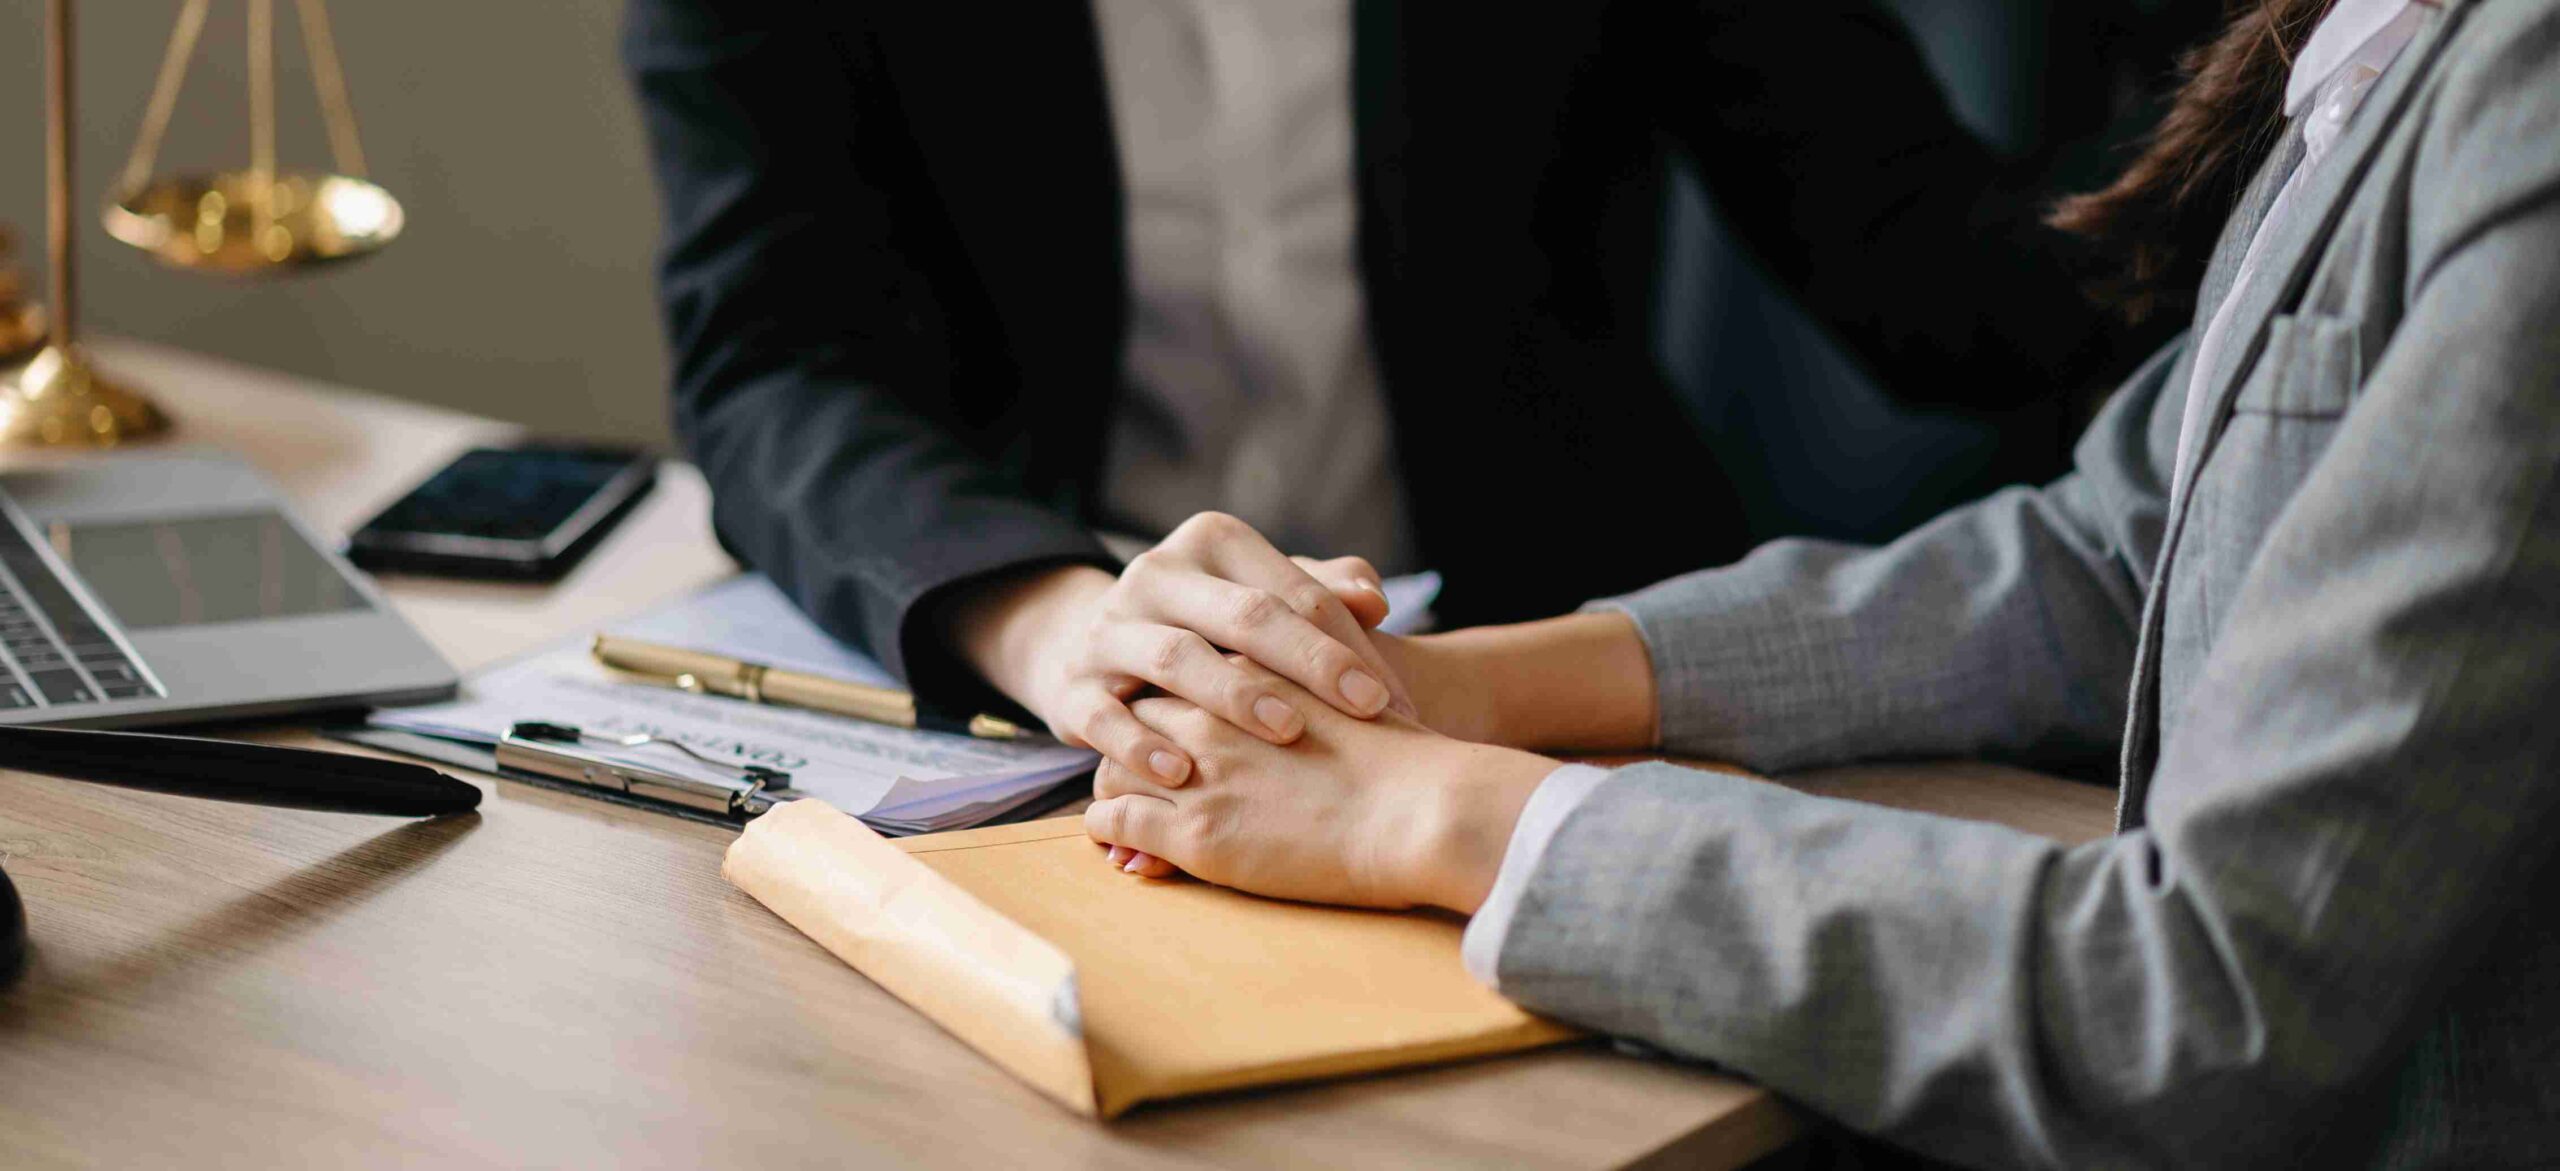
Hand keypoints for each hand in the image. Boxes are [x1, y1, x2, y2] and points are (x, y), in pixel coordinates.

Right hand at [946, 512, 1415, 789]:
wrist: (1096, 649)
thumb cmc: (1211, 629)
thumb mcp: (1263, 599)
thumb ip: (1321, 594)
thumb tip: (1373, 601)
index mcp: (1213, 543)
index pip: (1291, 590)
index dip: (1346, 643)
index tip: (1390, 699)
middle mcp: (1158, 574)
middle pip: (1242, 613)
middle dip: (1308, 661)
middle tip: (1363, 709)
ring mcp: (1110, 629)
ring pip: (1175, 656)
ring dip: (1234, 694)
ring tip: (1287, 730)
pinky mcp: (1073, 687)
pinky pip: (1105, 715)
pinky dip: (1141, 743)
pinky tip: (1181, 772)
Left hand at [1083, 660, 1560, 912]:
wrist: (1422, 811)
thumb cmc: (1410, 758)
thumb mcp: (1362, 687)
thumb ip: (1327, 669)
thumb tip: (1349, 635)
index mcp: (1248, 671)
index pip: (1181, 669)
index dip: (1173, 696)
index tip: (1173, 718)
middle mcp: (1210, 713)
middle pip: (1137, 711)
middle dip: (1132, 736)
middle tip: (1137, 763)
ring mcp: (1195, 772)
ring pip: (1112, 765)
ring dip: (1112, 784)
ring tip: (1121, 805)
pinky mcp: (1193, 833)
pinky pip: (1114, 820)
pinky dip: (1110, 831)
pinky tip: (1123, 846)